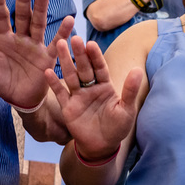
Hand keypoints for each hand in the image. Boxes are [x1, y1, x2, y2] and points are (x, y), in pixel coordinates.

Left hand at [0, 0, 74, 109]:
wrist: (18, 99)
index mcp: (4, 37)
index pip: (1, 15)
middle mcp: (20, 37)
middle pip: (23, 14)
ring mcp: (35, 45)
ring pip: (38, 23)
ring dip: (41, 7)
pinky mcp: (47, 57)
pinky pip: (55, 43)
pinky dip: (62, 32)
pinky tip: (69, 19)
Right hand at [45, 35, 142, 160]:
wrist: (102, 147)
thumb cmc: (117, 128)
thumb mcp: (126, 110)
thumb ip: (129, 90)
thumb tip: (137, 70)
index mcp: (105, 86)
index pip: (100, 68)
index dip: (95, 56)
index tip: (91, 44)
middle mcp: (90, 88)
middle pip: (84, 68)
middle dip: (79, 54)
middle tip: (74, 38)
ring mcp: (78, 96)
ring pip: (71, 75)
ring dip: (65, 61)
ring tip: (59, 44)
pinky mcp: (68, 107)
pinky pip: (60, 93)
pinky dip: (54, 83)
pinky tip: (47, 71)